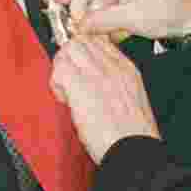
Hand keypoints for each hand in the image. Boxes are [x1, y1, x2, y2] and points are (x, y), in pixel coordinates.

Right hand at [47, 0, 190, 39]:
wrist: (189, 17)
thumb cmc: (169, 10)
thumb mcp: (134, 18)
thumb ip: (102, 20)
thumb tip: (77, 24)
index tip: (51, 1)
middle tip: (60, 8)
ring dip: (80, 5)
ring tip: (87, 28)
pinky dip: (91, 11)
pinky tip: (100, 29)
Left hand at [50, 35, 160, 163]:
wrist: (134, 150)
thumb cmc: (134, 135)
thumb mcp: (134, 99)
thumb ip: (116, 84)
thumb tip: (97, 82)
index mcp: (126, 69)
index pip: (99, 41)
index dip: (83, 52)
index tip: (79, 66)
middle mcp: (112, 67)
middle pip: (81, 41)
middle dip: (70, 57)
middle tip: (69, 78)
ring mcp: (96, 75)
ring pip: (68, 49)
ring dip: (61, 68)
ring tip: (67, 89)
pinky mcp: (81, 87)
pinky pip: (59, 70)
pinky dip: (56, 83)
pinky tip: (65, 98)